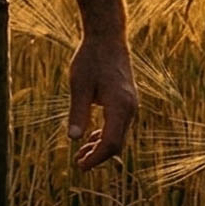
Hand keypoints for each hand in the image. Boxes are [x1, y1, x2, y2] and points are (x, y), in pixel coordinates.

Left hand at [66, 33, 135, 169]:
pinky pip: (118, 125)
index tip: (80, 166)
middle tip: (77, 163)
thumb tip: (73, 139)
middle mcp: (129, 108)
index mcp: (120, 106)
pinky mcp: (126, 101)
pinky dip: (105, 134)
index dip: (96, 158)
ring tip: (80, 154)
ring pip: (118, 135)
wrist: (107, 39)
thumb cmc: (91, 59)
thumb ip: (78, 112)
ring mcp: (130, 105)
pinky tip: (90, 137)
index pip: (110, 143)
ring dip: (101, 146)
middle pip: (116, 144)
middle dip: (98, 156)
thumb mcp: (79, 85)